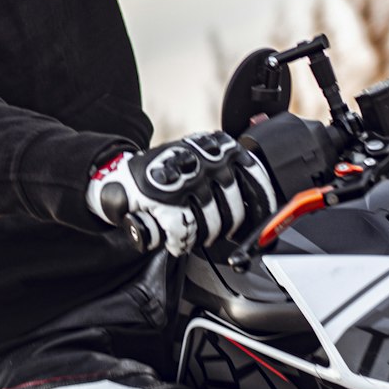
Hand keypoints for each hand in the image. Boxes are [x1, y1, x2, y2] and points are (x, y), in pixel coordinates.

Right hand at [86, 131, 276, 256]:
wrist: (124, 178)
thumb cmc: (167, 175)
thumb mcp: (201, 160)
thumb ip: (229, 173)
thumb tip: (263, 200)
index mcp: (218, 147)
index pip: (253, 175)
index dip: (261, 201)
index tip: (265, 215)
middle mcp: (205, 160)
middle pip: (233, 206)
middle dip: (227, 226)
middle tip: (218, 230)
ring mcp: (186, 180)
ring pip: (211, 222)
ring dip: (203, 235)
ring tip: (193, 233)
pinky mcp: (165, 200)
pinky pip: (185, 230)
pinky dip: (180, 241)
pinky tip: (175, 240)